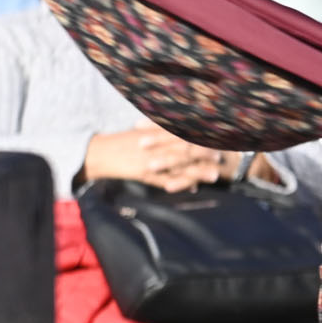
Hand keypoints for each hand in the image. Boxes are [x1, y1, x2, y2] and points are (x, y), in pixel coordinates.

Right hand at [83, 126, 226, 192]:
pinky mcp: (145, 173)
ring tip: (215, 176)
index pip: (183, 134)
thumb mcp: (144, 133)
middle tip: (221, 157)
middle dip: (204, 154)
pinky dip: (180, 184)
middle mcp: (157, 145)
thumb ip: (161, 133)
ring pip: (179, 166)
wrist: (100, 152)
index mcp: (157, 133)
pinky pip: (165, 181)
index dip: (201, 137)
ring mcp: (151, 160)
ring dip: (198, 171)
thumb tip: (182, 134)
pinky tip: (193, 189)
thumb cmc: (124, 141)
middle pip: (186, 149)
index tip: (217, 139)